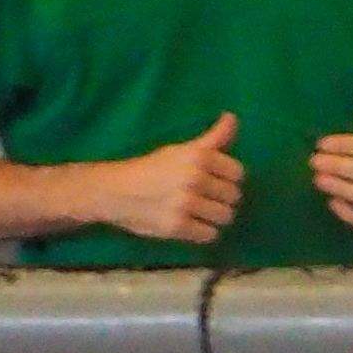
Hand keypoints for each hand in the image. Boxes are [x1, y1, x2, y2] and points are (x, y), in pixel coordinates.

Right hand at [105, 111, 241, 244]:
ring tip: (197, 211)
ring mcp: (185, 203)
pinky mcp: (177, 226)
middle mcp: (194, 178)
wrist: (114, 191)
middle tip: (202, 197)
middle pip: (233, 196)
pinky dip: (202, 232)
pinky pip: (210, 235)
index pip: (238, 173)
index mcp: (198, 156)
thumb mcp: (180, 149)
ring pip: (225, 216)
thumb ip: (212, 138)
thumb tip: (233, 117)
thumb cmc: (151, 168)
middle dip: (221, 198)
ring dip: (214, 217)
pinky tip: (189, 224)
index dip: (227, 178)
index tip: (212, 180)